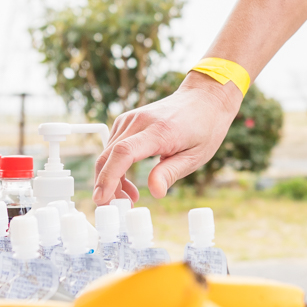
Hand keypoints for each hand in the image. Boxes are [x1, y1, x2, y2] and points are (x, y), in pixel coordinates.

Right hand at [92, 73, 242, 203]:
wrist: (204, 99)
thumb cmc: (204, 127)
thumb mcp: (195, 157)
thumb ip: (170, 173)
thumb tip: (155, 192)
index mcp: (159, 131)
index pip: (124, 153)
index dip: (109, 178)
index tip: (103, 198)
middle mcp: (140, 121)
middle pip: (108, 156)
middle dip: (105, 186)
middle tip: (117, 207)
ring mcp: (130, 119)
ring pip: (107, 154)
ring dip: (111, 179)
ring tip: (130, 196)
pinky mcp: (127, 121)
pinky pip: (112, 147)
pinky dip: (114, 167)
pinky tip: (128, 181)